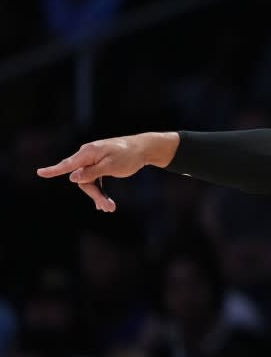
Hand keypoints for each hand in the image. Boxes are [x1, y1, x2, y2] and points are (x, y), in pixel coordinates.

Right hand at [35, 133, 174, 211]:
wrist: (144, 148)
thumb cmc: (129, 156)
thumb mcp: (111, 166)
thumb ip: (92, 172)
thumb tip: (72, 177)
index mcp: (88, 152)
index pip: (68, 164)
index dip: (53, 170)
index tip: (40, 173)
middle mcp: (88, 155)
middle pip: (82, 179)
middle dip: (94, 194)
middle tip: (108, 208)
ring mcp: (94, 159)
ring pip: (89, 181)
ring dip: (98, 195)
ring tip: (110, 208)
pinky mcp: (100, 164)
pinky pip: (95, 179)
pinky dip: (99, 190)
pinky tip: (104, 203)